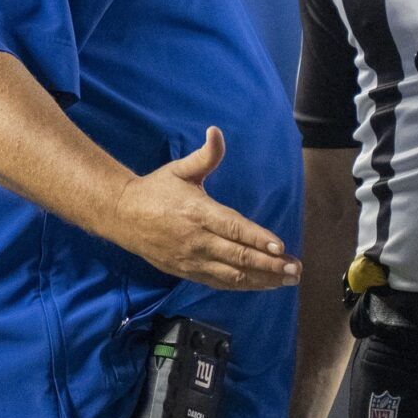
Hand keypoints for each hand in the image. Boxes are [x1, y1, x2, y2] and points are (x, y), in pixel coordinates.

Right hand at [109, 127, 299, 290]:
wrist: (122, 216)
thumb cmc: (156, 189)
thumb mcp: (179, 169)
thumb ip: (205, 155)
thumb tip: (216, 131)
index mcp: (198, 213)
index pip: (233, 228)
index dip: (257, 238)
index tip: (280, 246)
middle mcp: (197, 240)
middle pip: (238, 256)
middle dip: (269, 264)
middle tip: (295, 269)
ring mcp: (192, 260)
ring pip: (232, 275)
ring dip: (262, 279)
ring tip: (287, 279)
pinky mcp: (187, 272)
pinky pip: (219, 282)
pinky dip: (243, 286)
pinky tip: (263, 285)